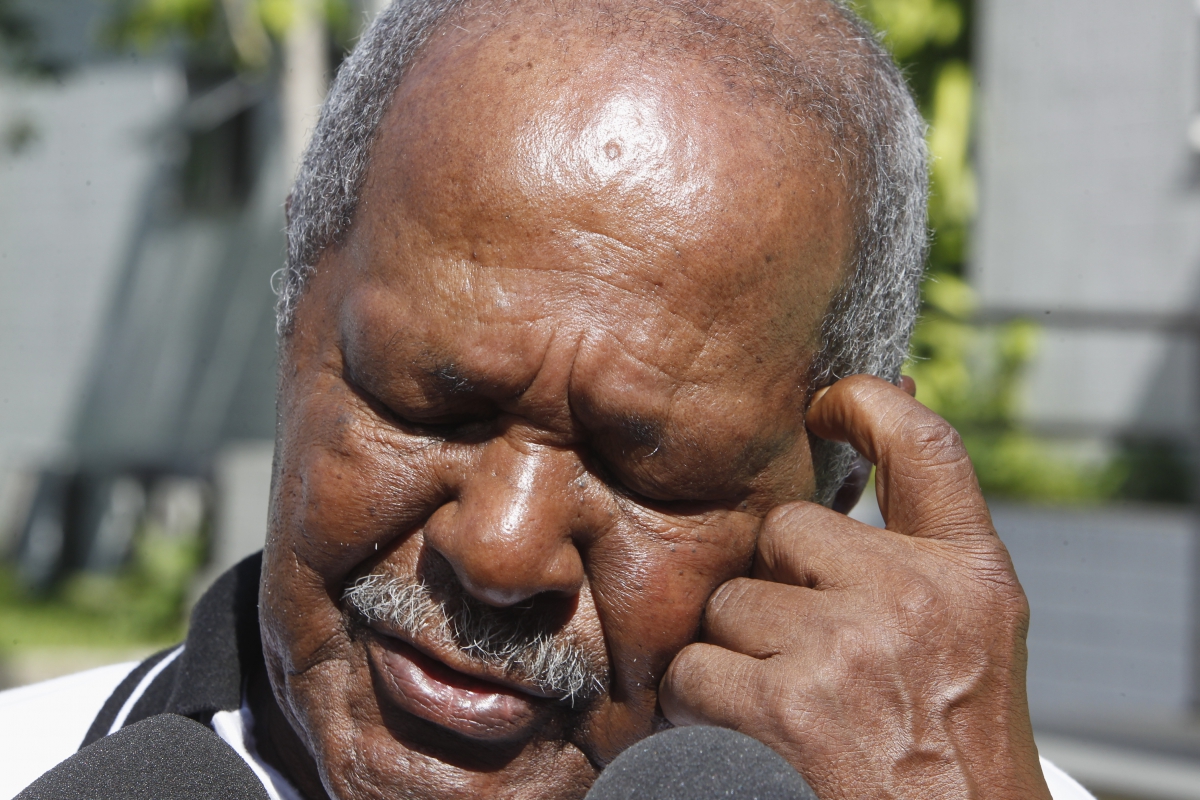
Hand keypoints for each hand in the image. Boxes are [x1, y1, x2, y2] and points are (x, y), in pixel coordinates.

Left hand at [659, 375, 1052, 799]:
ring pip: (730, 602)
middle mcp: (914, 597)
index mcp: (973, 580)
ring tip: (790, 716)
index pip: (926, 448)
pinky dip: (700, 708)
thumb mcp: (969, 648)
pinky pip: (693, 667)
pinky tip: (749, 741)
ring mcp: (848, 646)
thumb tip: (880, 448)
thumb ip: (920, 564)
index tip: (828, 402)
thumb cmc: (956, 762)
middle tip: (814, 664)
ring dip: (737, 656)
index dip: (870, 405)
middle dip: (778, 589)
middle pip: (786, 531)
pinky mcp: (785, 702)